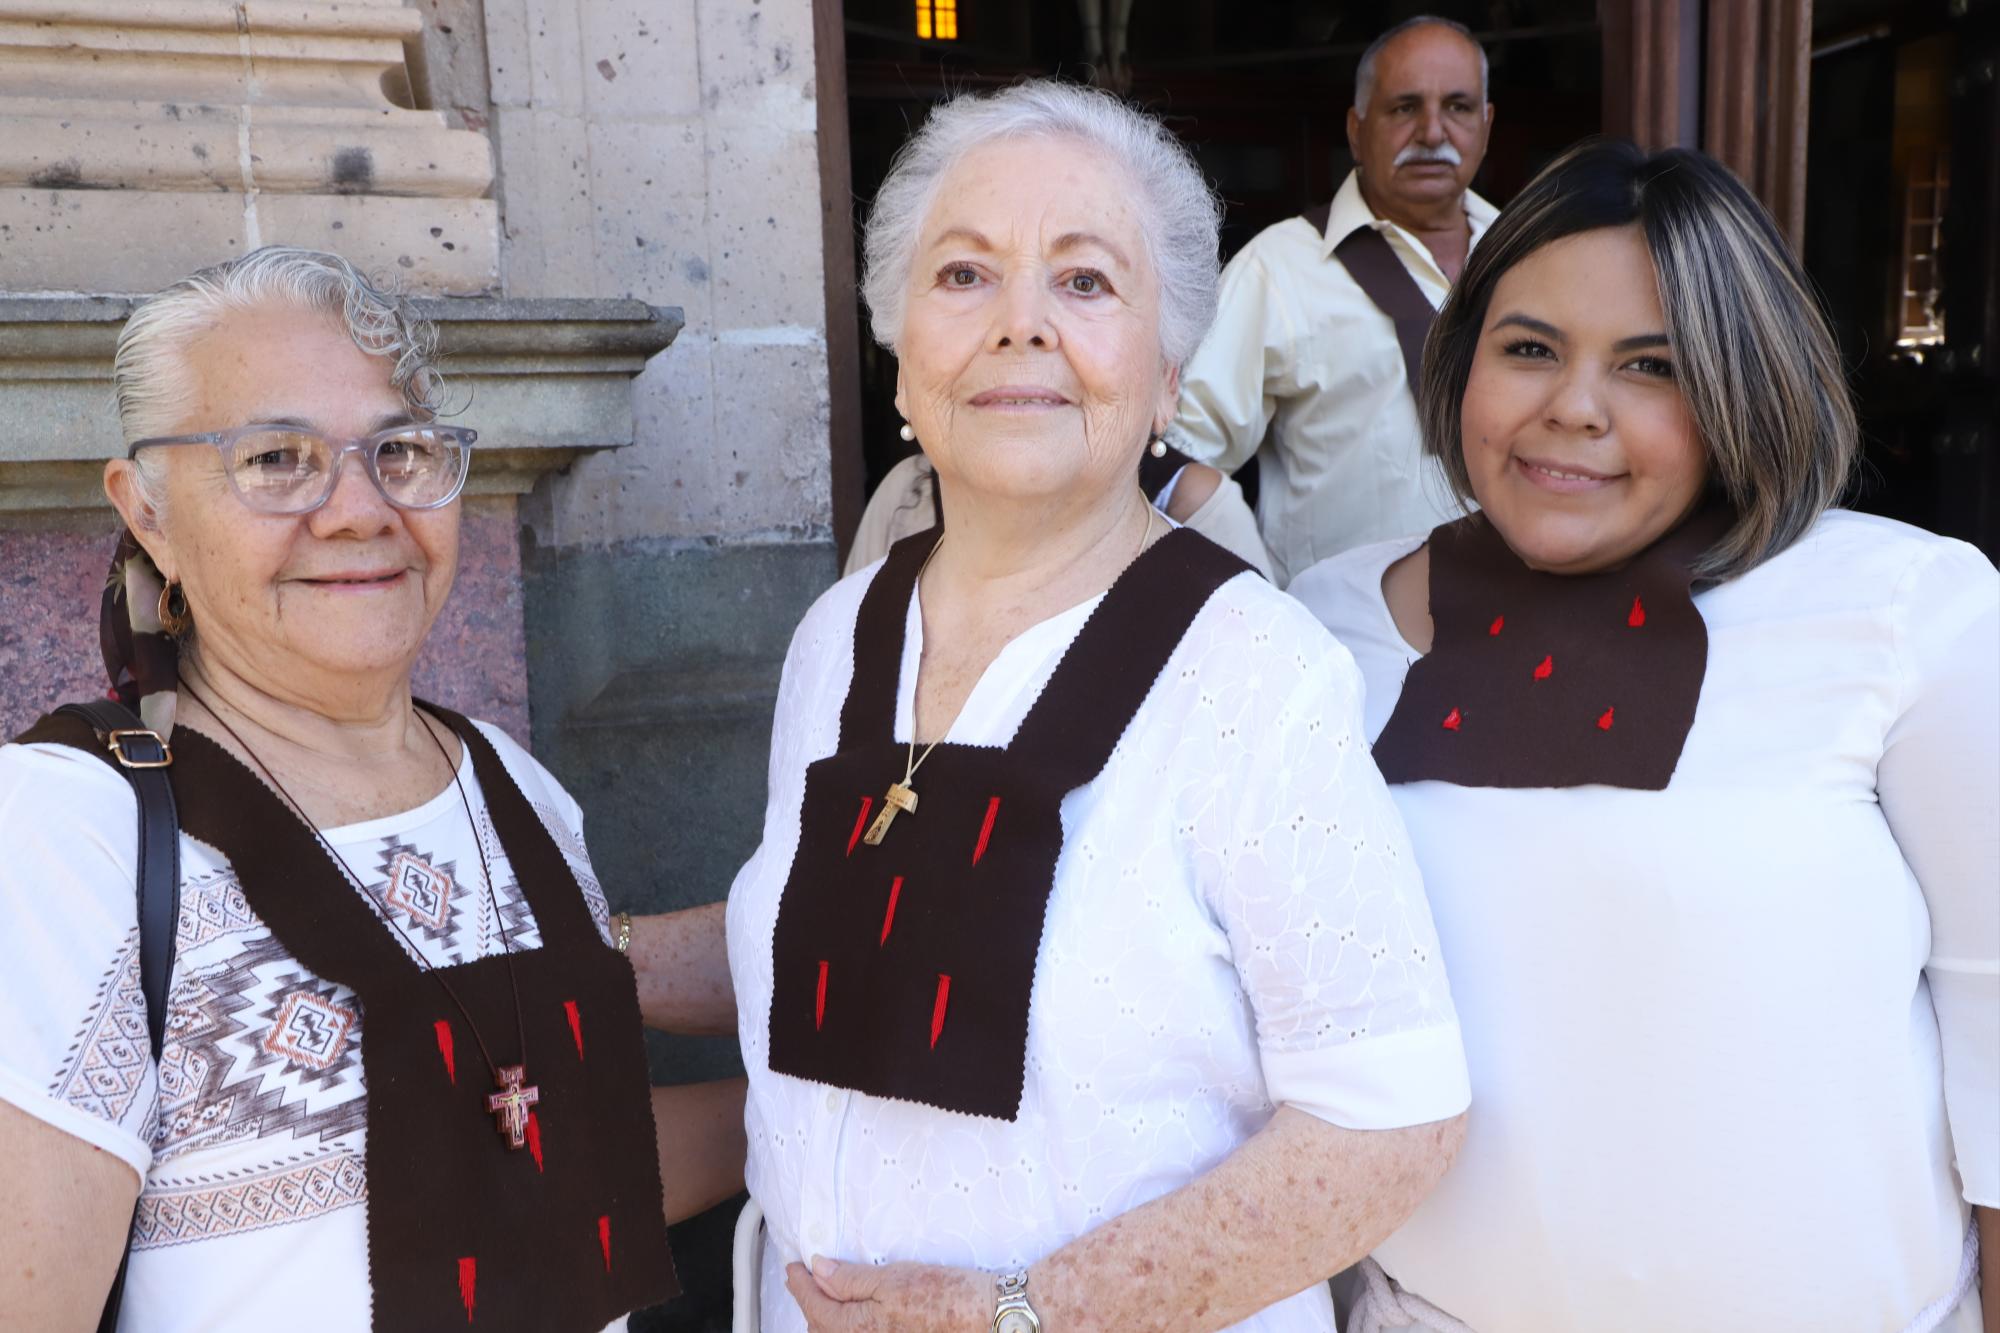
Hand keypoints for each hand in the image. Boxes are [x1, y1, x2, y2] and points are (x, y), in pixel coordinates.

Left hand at [784, 1255, 989, 1332]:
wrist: (986, 1317)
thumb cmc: (945, 1295)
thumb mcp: (893, 1277)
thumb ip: (850, 1278)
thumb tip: (817, 1271)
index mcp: (857, 1329)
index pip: (815, 1307)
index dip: (800, 1285)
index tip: (793, 1267)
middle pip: (822, 1329)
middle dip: (810, 1304)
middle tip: (804, 1279)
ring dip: (826, 1319)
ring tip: (825, 1295)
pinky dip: (847, 1327)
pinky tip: (854, 1315)